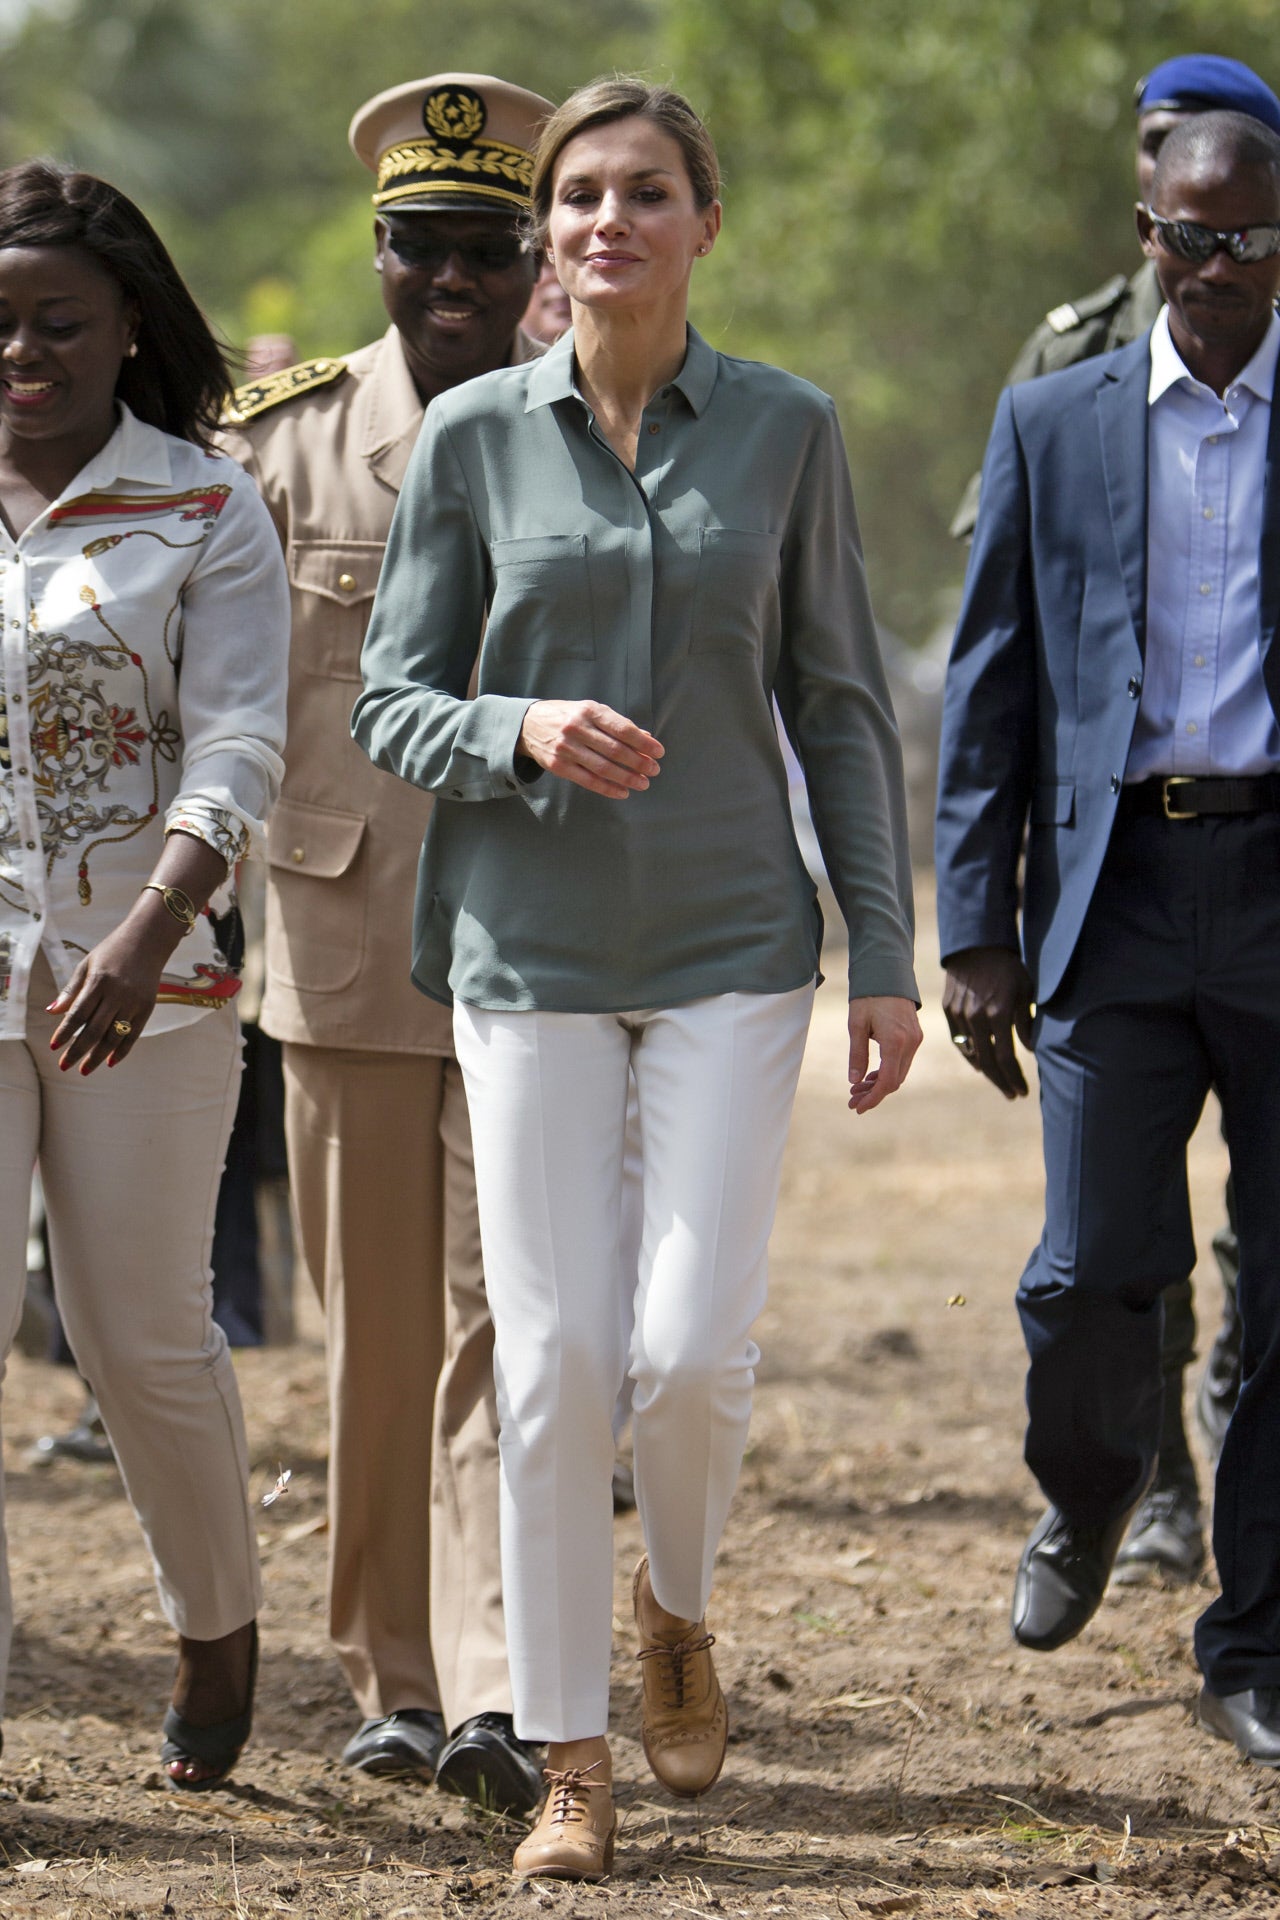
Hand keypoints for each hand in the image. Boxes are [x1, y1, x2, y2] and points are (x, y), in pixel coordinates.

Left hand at [47, 911, 174, 1073]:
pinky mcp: (147, 1006)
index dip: (65, 1032)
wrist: (149, 939)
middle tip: (64, 1066)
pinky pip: (133, 1034)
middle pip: (95, 1030)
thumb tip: (52, 1012)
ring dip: (97, 1056)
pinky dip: (122, 1050)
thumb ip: (71, 989)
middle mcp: (117, 994)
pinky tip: (110, 1062)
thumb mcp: (87, 964)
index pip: (78, 1013)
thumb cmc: (113, 950)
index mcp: (98, 981)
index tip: (54, 1047)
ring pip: (114, 1036)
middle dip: (78, 1051)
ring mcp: (134, 1001)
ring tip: (85, 1070)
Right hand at [518, 700, 662, 799]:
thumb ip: (617, 724)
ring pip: (603, 768)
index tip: (659, 752)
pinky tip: (622, 792)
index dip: (643, 743)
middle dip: (638, 762)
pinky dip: (608, 788)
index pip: (622, 729)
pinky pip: (587, 781)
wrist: (528, 724)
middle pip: (615, 750)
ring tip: (643, 783)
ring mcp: (566, 748)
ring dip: (627, 778)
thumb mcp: (591, 711)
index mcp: (589, 711)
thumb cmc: (568, 716)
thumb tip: (646, 739)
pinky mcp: (558, 765)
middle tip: (654, 770)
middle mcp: (577, 728)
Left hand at [847, 995, 921, 1113]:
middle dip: (874, 1093)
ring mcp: (916, 1040)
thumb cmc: (868, 997)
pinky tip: (871, 1075)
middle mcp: (910, 1043)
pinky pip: (903, 1062)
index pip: (888, 1081)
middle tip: (852, 1099)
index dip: (873, 1098)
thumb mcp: (856, 1025)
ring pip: (899, 1073)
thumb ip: (857, 1054)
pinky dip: (887, 1071)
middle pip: (895, 1081)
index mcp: (896, 1041)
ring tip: (857, 1089)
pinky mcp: (915, 1036)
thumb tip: (854, 1081)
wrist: (888, 973)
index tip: (857, 1107)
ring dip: (880, 1084)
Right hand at [942, 945, 1034, 1098]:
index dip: (1015, 1078)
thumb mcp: (1024, 991)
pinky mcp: (949, 1011)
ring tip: (1000, 1080)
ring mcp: (959, 1015)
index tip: (1023, 1090)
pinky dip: (971, 1055)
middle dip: (1002, 1081)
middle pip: (987, 1063)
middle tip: (1013, 1094)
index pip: (1005, 1058)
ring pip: (972, 1053)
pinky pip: (960, 1041)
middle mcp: (976, 1017)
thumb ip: (1026, 1023)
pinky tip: (981, 1063)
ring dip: (987, 1071)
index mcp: (998, 1013)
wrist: (976, 945)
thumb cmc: (1008, 968)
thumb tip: (1029, 1050)